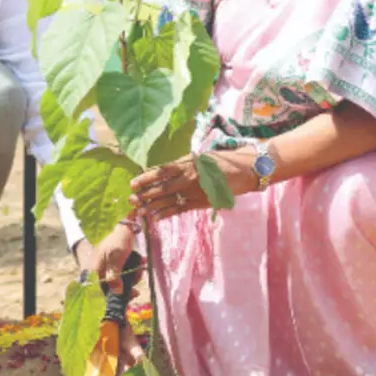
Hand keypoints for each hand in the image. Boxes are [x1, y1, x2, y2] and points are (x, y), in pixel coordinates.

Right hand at [92, 223, 138, 294]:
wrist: (124, 227)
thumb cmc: (119, 241)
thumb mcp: (117, 259)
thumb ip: (114, 276)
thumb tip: (116, 292)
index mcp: (98, 269)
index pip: (106, 289)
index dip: (119, 294)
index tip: (133, 293)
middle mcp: (102, 270)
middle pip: (114, 285)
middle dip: (129, 283)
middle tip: (139, 276)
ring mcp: (108, 266)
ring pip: (121, 279)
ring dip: (133, 276)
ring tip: (141, 268)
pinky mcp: (115, 264)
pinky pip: (124, 272)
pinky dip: (132, 271)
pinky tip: (140, 265)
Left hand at [129, 149, 256, 218]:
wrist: (244, 170)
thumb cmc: (221, 161)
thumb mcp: (200, 157)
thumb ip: (184, 164)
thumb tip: (165, 171)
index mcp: (188, 164)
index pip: (162, 172)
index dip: (146, 178)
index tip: (133, 183)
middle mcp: (189, 178)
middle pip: (162, 188)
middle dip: (145, 194)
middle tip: (131, 200)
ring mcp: (195, 191)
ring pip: (170, 200)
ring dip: (153, 206)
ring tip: (140, 211)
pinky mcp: (202, 202)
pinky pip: (181, 209)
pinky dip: (167, 213)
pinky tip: (156, 218)